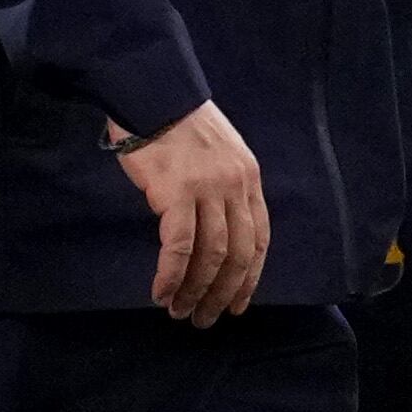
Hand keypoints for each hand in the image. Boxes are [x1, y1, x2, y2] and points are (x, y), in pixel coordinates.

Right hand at [108, 101, 266, 325]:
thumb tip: (216, 227)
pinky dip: (171, 275)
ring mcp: (207, 190)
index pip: (259, 239)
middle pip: (239, 254)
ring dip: (196, 290)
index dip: (251, 277)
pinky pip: (178, 246)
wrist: (153, 92)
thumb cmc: (178, 123)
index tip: (238, 304)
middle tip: (207, 318)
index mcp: (249, 180)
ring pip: (211, 256)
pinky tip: (162, 292)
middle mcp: (235, 187)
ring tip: (181, 312)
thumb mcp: (220, 153)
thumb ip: (224, 188)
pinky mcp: (175, 193)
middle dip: (224, 293)